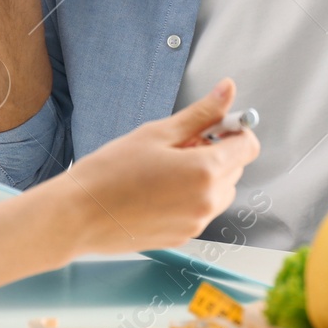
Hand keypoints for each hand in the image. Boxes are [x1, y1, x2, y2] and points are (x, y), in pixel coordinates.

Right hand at [48, 78, 259, 253]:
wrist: (78, 217)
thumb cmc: (110, 173)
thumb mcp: (157, 133)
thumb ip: (200, 114)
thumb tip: (227, 91)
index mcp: (206, 171)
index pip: (248, 146)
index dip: (233, 131)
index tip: (213, 125)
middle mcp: (208, 202)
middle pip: (235, 168)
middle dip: (215, 152)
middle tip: (177, 145)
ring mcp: (196, 223)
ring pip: (219, 191)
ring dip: (204, 175)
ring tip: (165, 168)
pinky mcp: (183, 237)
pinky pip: (200, 210)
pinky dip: (189, 196)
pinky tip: (157, 189)